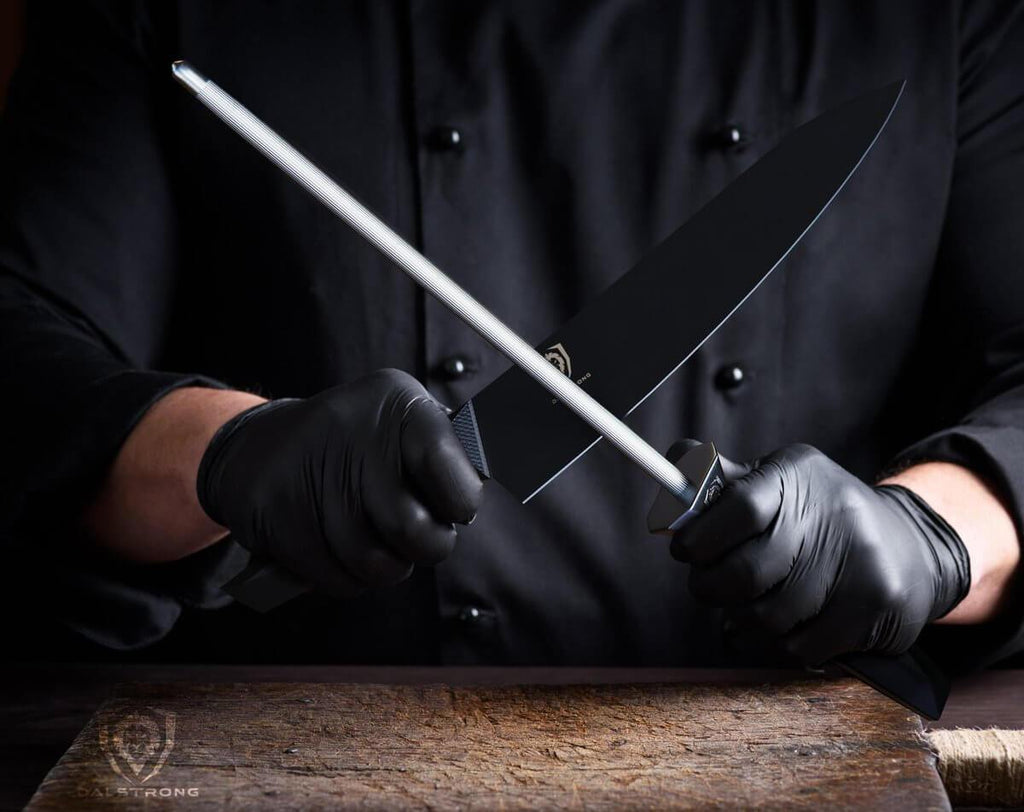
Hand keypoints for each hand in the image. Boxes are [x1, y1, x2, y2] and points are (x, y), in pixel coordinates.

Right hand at [197, 369, 482, 594]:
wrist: (256, 447)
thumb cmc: (353, 446)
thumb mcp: (403, 427)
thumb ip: (447, 459)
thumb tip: (488, 494)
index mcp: (398, 405)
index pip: (451, 470)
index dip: (459, 503)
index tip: (453, 509)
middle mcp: (354, 431)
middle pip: (413, 531)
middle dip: (424, 548)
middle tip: (417, 538)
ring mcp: (311, 472)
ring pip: (374, 564)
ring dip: (382, 568)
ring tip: (375, 541)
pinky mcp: (277, 512)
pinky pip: (334, 578)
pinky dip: (344, 578)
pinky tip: (337, 549)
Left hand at [669, 443, 970, 663]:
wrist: (911, 545)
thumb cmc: (818, 515)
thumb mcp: (774, 482)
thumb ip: (720, 483)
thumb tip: (673, 467)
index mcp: (796, 474)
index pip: (739, 504)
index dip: (700, 536)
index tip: (684, 551)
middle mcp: (833, 511)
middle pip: (747, 572)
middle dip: (711, 588)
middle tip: (707, 587)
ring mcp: (860, 560)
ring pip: (768, 617)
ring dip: (743, 622)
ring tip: (743, 609)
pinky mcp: (876, 605)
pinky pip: (800, 646)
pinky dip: (780, 644)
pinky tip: (784, 626)